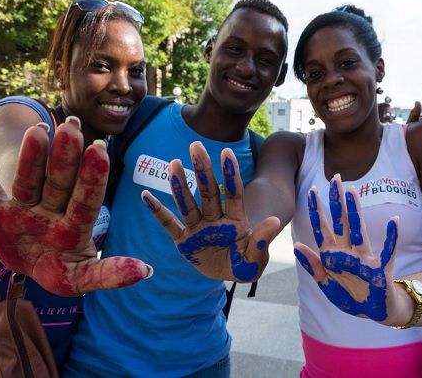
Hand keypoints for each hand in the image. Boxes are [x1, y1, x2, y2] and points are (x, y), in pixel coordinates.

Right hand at [0, 118, 151, 296]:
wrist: (27, 265)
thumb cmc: (59, 269)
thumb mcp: (80, 278)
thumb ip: (109, 275)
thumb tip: (147, 271)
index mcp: (76, 224)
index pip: (87, 198)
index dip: (93, 175)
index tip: (100, 149)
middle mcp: (52, 209)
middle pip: (61, 181)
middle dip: (67, 156)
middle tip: (74, 127)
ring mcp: (25, 208)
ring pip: (31, 178)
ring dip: (33, 155)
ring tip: (39, 129)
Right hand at [142, 141, 279, 281]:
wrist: (228, 276)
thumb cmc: (245, 264)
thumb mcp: (256, 258)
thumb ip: (262, 240)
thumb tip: (275, 221)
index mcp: (235, 220)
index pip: (233, 193)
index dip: (230, 174)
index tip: (227, 153)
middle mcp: (215, 219)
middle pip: (208, 191)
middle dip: (203, 169)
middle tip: (196, 146)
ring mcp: (198, 228)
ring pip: (188, 203)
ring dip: (180, 185)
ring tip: (174, 164)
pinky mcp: (184, 241)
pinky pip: (169, 224)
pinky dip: (157, 211)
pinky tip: (146, 195)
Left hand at [293, 175, 398, 321]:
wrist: (374, 313)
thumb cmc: (350, 296)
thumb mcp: (325, 283)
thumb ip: (312, 265)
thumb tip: (296, 245)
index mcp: (333, 255)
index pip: (323, 228)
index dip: (317, 210)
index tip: (312, 190)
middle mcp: (348, 252)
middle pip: (341, 222)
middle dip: (336, 201)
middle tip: (335, 177)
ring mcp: (365, 258)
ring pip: (359, 230)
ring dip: (355, 212)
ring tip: (352, 192)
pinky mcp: (381, 269)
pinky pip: (388, 251)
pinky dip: (392, 237)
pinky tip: (394, 220)